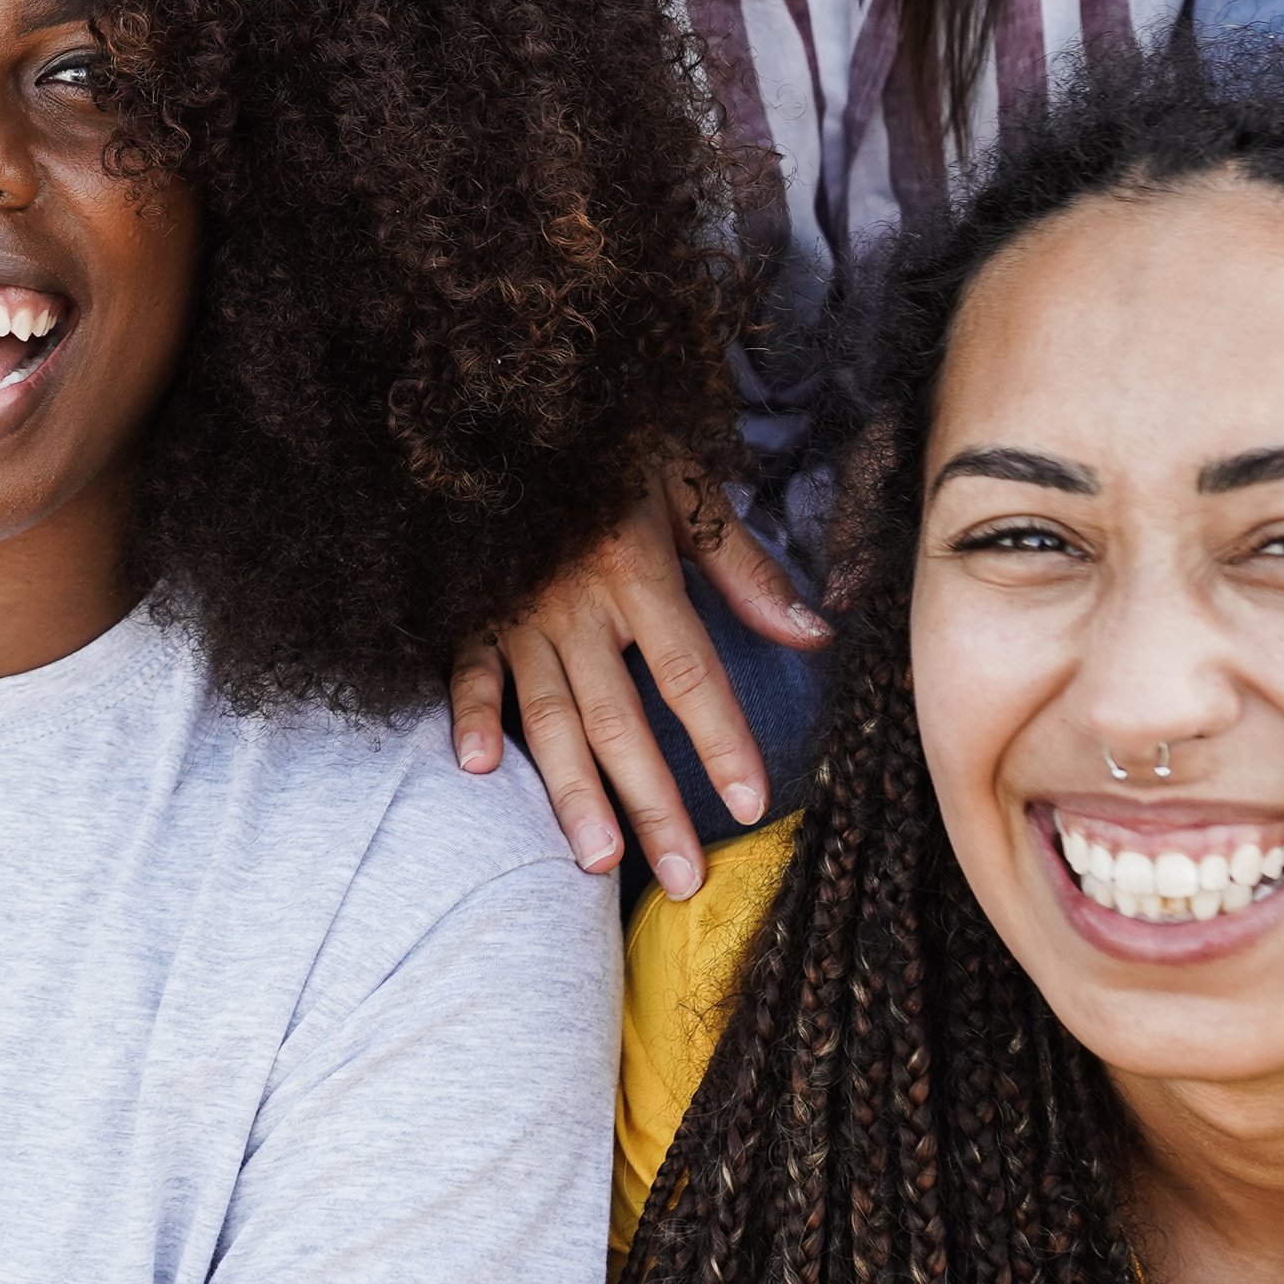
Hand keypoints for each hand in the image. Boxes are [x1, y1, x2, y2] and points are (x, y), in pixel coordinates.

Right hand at [450, 460, 827, 891]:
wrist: (517, 405)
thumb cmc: (615, 450)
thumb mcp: (689, 490)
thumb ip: (745, 568)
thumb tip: (814, 633)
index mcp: (636, 568)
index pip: (688, 672)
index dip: (720, 740)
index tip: (751, 804)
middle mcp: (576, 602)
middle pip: (619, 719)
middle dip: (652, 803)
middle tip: (683, 877)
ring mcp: (518, 612)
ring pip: (547, 716)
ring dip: (571, 791)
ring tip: (598, 860)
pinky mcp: (473, 612)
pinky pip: (469, 670)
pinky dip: (471, 716)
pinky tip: (479, 769)